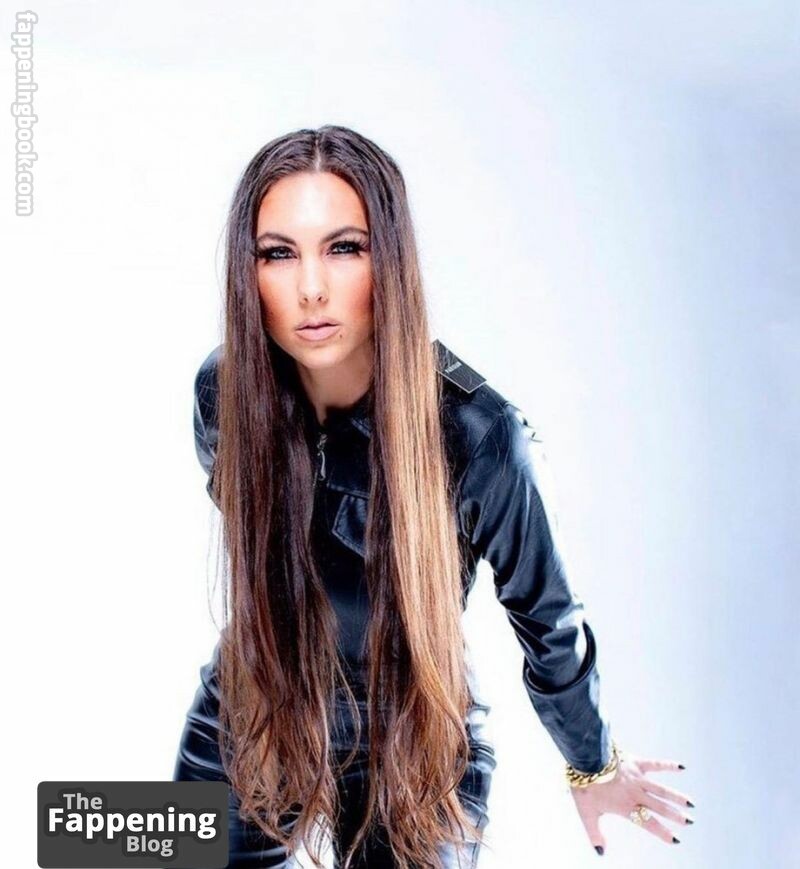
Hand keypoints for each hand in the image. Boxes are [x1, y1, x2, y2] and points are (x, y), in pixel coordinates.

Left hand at [569, 749, 694, 854]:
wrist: (584, 758)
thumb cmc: (584, 786)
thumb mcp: (586, 813)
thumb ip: (595, 833)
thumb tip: (601, 853)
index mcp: (625, 806)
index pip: (648, 823)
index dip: (663, 832)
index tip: (676, 840)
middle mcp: (635, 793)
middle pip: (659, 806)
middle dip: (675, 815)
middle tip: (690, 822)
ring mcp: (637, 777)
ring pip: (661, 789)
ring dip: (676, 797)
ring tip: (691, 804)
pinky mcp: (635, 762)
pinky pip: (655, 764)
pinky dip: (668, 765)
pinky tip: (682, 767)